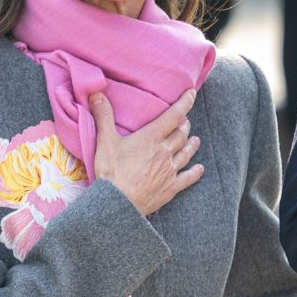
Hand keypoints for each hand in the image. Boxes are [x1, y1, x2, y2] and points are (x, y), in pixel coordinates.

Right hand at [87, 89, 201, 215]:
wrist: (118, 203)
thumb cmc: (111, 172)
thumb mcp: (105, 141)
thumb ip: (104, 116)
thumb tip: (96, 92)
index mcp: (152, 138)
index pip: (173, 116)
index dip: (184, 103)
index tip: (192, 93)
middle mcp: (165, 152)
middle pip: (180, 134)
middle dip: (184, 125)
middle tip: (185, 121)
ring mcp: (170, 170)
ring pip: (186, 153)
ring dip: (191, 144)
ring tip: (195, 139)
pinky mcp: (171, 187)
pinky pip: (188, 178)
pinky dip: (195, 172)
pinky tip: (200, 169)